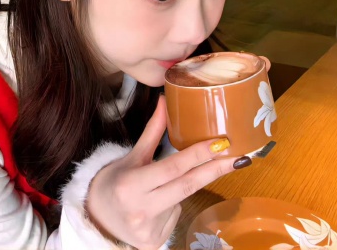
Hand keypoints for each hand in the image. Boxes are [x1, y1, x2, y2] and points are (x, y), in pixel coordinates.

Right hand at [86, 96, 242, 249]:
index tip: (221, 144)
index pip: (172, 167)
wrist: (96, 217)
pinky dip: (173, 205)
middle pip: (187, 186)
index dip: (198, 155)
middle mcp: (141, 209)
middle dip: (215, 170)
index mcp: (132, 184)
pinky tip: (156, 205)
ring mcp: (149, 230)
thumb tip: (164, 101)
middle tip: (239, 158)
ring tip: (159, 188)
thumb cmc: (114, 181)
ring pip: (182, 200)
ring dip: (182, 188)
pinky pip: (176, 216)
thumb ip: (152, 132)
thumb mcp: (132, 156)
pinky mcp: (154, 243)